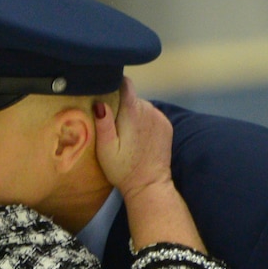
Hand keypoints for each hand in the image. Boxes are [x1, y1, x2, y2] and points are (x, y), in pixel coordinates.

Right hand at [92, 78, 173, 200]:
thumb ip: (103, 124)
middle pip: (132, 97)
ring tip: (126, 133)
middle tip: (112, 124)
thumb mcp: (106, 149)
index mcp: (133, 112)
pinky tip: (139, 137)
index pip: (125, 84)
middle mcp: (149, 110)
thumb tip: (100, 103)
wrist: (149, 185)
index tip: (105, 91)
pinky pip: (152, 115)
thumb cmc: (123, 169)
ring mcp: (160, 117)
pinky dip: (144, 121)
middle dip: (121, 106)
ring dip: (133, 114)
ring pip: (142, 106)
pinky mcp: (167, 125)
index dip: (114, 84)